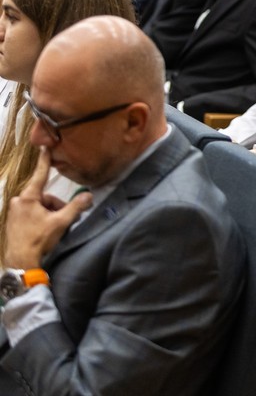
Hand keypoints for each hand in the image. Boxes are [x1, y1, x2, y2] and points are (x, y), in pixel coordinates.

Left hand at [4, 148, 92, 267]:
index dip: (44, 161)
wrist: (21, 261)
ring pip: (39, 206)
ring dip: (50, 213)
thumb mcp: (61, 222)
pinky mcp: (13, 221)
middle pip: (44, 196)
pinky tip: (45, 230)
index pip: (40, 175)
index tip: (45, 147)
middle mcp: (18, 201)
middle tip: (64, 219)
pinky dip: (41, 219)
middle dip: (56, 206)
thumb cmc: (39, 239)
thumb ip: (76, 207)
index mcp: (28, 198)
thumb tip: (89, 196)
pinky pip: (32, 213)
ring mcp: (14, 211)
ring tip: (55, 228)